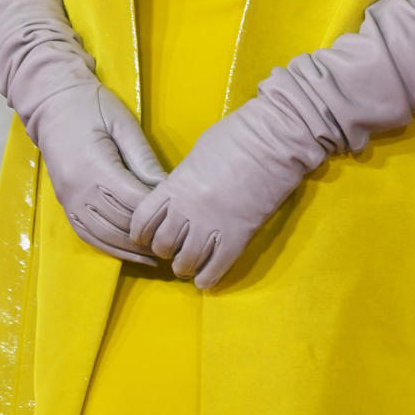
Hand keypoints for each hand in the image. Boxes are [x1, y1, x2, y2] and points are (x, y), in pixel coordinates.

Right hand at [35, 78, 169, 266]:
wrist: (53, 102)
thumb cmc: (92, 106)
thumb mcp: (123, 125)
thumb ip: (143, 159)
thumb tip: (167, 187)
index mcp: (95, 167)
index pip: (133, 201)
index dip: (156, 212)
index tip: (179, 217)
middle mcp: (78, 191)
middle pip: (120, 223)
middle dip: (148, 235)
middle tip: (176, 241)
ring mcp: (69, 201)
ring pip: (104, 237)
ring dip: (131, 249)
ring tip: (158, 256)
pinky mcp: (65, 205)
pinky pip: (87, 236)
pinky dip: (109, 248)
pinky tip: (129, 253)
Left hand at [129, 94, 322, 288]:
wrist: (273, 138)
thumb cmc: (236, 135)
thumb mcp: (198, 155)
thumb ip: (183, 181)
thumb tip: (177, 197)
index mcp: (176, 185)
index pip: (143, 220)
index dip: (141, 232)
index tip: (147, 234)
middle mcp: (188, 210)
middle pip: (162, 246)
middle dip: (164, 250)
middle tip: (174, 246)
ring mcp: (213, 226)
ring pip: (184, 264)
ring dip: (184, 266)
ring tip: (190, 262)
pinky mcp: (238, 238)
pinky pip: (214, 271)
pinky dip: (206, 279)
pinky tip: (206, 276)